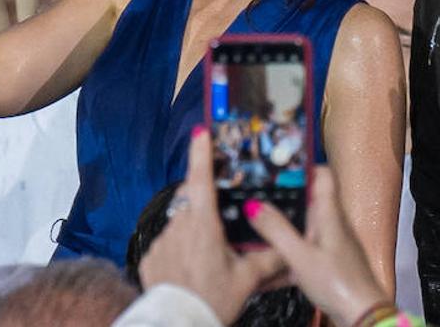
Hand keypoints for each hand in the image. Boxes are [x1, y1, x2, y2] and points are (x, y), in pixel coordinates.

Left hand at [139, 128, 284, 323]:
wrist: (176, 326)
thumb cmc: (212, 300)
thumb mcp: (247, 280)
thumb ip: (269, 259)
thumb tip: (289, 248)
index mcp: (204, 226)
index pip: (201, 180)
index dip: (201, 153)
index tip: (201, 132)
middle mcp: (179, 227)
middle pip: (193, 203)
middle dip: (206, 207)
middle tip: (221, 224)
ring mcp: (162, 242)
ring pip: (181, 224)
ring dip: (194, 232)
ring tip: (208, 258)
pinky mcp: (150, 258)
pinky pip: (168, 244)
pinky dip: (179, 250)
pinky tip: (190, 269)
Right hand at [248, 167, 387, 326]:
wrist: (362, 315)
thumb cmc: (338, 283)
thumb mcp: (300, 256)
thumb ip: (277, 230)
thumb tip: (254, 205)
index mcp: (329, 214)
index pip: (322, 175)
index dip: (303, 165)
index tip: (278, 163)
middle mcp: (331, 225)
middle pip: (306, 202)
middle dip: (281, 200)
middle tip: (253, 196)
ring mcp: (329, 245)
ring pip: (300, 230)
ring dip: (278, 232)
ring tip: (249, 231)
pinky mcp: (325, 265)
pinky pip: (299, 255)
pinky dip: (282, 260)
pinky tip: (262, 274)